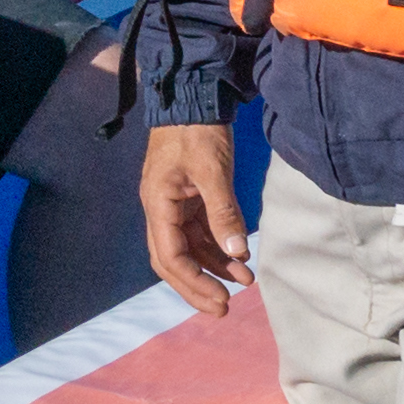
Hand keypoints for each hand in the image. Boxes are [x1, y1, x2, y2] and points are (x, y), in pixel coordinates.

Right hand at [139, 120, 249, 316]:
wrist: (192, 96)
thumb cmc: (198, 130)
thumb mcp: (213, 170)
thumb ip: (224, 211)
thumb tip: (237, 252)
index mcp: (158, 203)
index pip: (170, 256)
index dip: (194, 282)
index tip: (220, 300)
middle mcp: (160, 208)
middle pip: (173, 260)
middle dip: (197, 286)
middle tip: (224, 308)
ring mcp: (173, 203)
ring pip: (188, 248)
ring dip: (213, 267)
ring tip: (245, 281)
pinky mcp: (187, 197)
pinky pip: (199, 232)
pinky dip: (218, 247)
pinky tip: (240, 257)